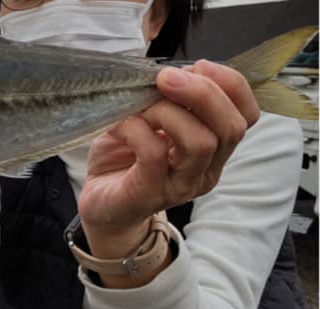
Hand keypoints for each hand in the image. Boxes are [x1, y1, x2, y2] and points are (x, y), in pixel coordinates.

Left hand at [77, 61, 258, 283]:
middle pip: (231, 127)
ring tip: (140, 107)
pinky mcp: (150, 193)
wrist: (100, 202)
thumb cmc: (124, 158)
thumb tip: (176, 72)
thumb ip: (169, 100)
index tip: (199, 65)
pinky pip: (154, 153)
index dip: (231, 85)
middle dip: (202, 93)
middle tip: (165, 78)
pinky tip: (119, 126)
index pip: (247, 115)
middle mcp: (206, 170)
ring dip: (168, 112)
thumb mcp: (151, 120)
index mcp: (214, 148)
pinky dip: (135, 128)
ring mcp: (181, 185)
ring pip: (201, 142)